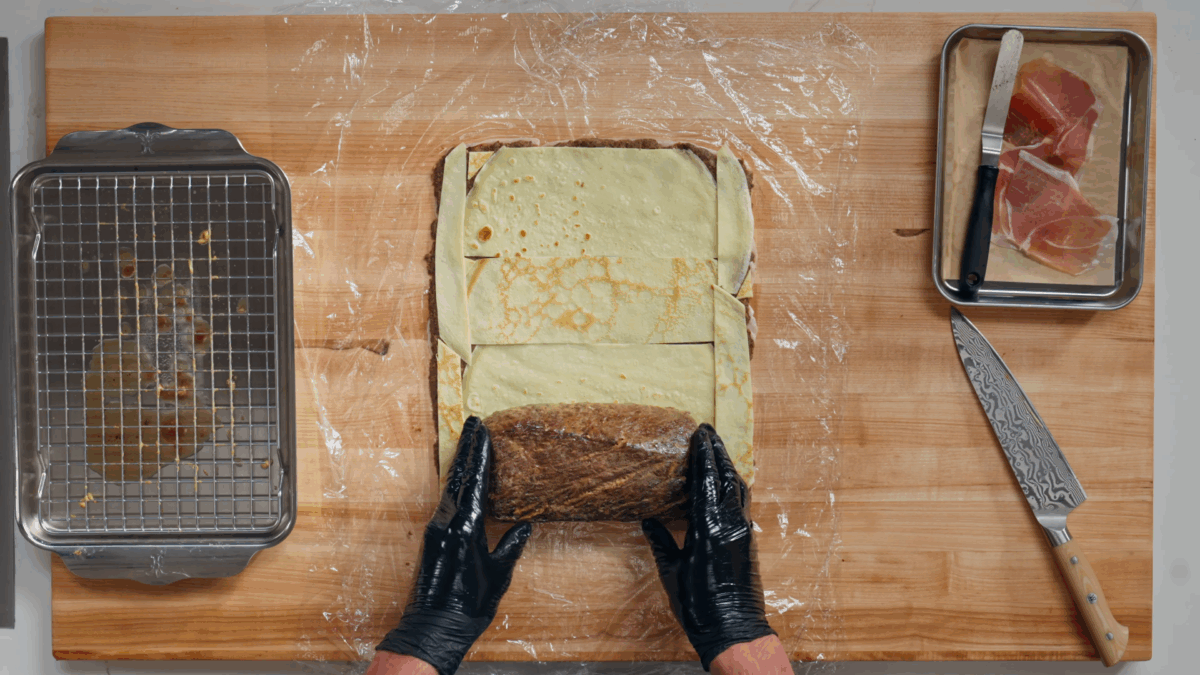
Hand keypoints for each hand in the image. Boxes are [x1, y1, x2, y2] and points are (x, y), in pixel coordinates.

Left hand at [376, 417, 531, 674]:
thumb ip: (510, 546)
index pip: (476, 482)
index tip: (483, 431)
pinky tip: (463, 480)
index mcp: (465, 527)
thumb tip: (524, 526)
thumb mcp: (499, 575)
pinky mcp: (432, 538)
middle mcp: (446, 522)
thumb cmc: (469, 606)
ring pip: (451, 488)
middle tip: (475, 424)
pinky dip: (457, 485)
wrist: (433, 628)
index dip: (481, 454)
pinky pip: (446, 502)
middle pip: (460, 477)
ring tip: (471, 445)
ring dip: (462, 465)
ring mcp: (435, 529)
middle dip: (468, 449)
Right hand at [642, 424, 776, 670]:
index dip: (703, 455)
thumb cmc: (698, 604)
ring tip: (717, 453)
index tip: (699, 434)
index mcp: (708, 527)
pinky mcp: (749, 540)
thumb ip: (661, 541)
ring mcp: (743, 530)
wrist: (733, 628)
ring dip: (728, 468)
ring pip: (739, 488)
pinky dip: (733, 486)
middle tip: (709, 433)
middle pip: (727, 477)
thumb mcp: (671, 571)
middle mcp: (730, 523)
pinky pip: (742, 503)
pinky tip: (725, 485)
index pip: (706, 480)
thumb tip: (648, 520)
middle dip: (718, 452)